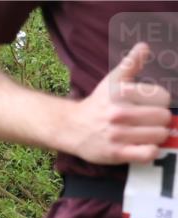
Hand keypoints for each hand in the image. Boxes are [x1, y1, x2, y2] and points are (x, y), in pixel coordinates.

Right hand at [63, 42, 171, 164]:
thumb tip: (144, 46)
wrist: (70, 128)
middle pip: (163, 118)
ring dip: (155, 136)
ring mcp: (118, 135)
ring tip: (145, 134)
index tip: (149, 106)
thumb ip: (130, 64)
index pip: (164, 97)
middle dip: (159, 120)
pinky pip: (148, 153)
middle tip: (148, 122)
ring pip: (159, 135)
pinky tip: (143, 147)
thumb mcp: (111, 81)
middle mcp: (120, 113)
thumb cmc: (97, 104)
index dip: (160, 102)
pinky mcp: (116, 153)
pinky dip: (150, 151)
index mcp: (122, 93)